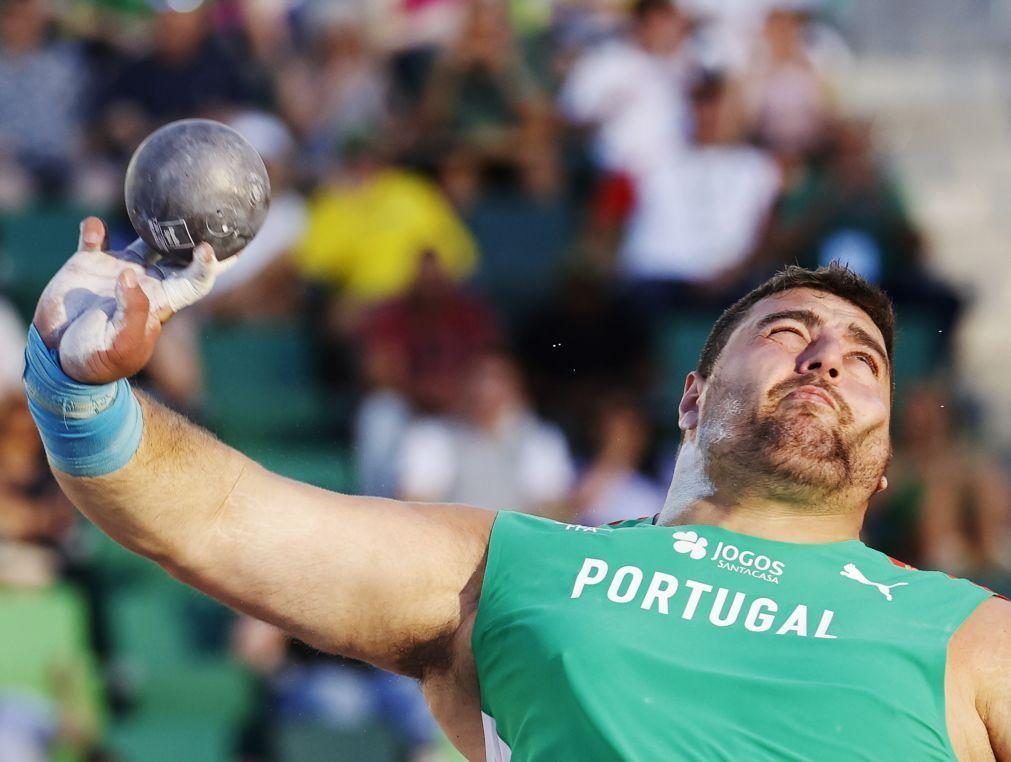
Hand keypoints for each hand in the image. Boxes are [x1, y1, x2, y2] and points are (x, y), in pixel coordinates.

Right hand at [33, 217, 231, 383]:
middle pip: (181, 255)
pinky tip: (93, 228)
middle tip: (213, 211)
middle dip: (200, 236)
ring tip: (163, 199)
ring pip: (143, 238)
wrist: (59, 356)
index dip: (207, 266)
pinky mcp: (88, 263)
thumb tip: (129, 275)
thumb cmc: (97, 359)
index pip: (195, 281)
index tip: (209, 248)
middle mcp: (146, 281)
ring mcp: (118, 269)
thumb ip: (130, 311)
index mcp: (162, 302)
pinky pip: (94, 237)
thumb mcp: (120, 344)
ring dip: (152, 221)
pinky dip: (93, 229)